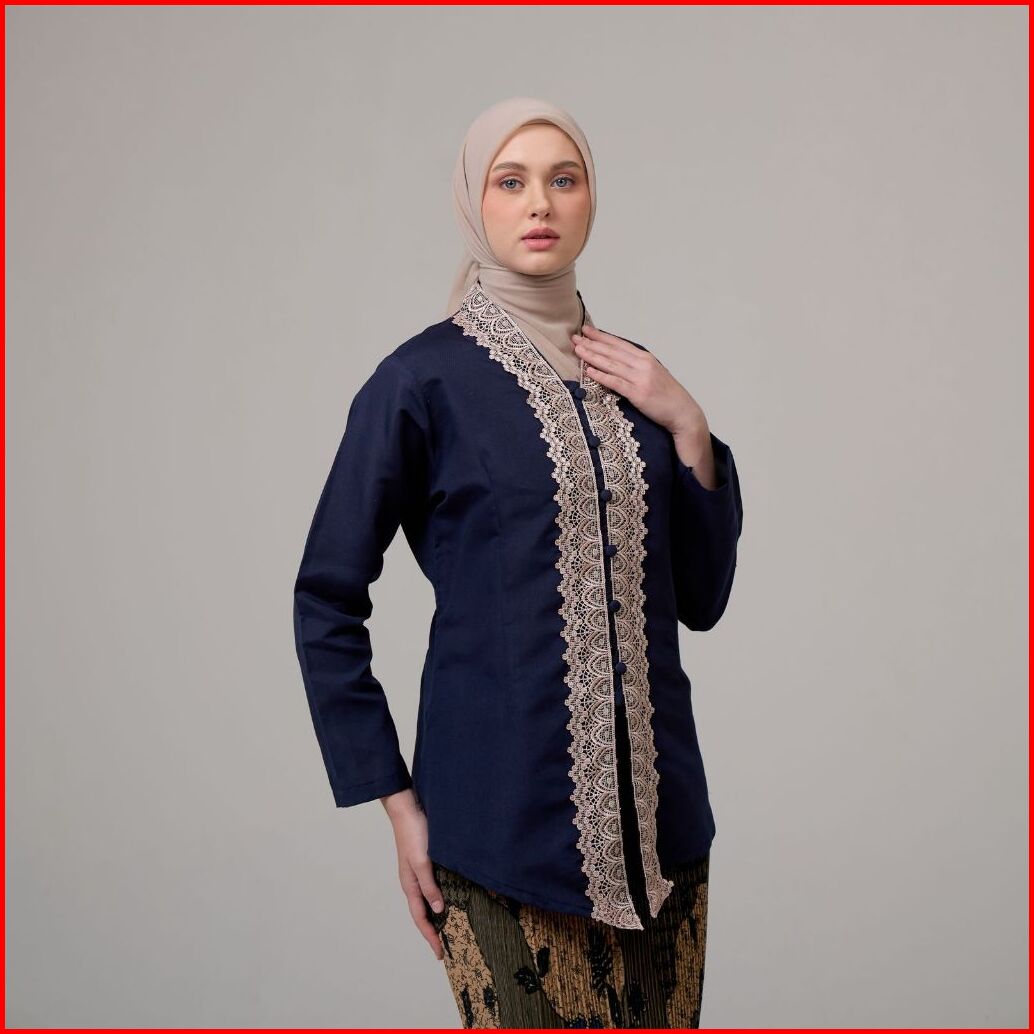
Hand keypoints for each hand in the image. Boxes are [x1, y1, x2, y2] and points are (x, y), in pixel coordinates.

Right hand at [382, 790, 445, 960]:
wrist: (408, 808)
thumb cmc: (414, 834)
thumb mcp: (423, 862)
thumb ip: (429, 885)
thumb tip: (437, 910)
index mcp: (410, 885)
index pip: (420, 918)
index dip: (430, 937)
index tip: (440, 954)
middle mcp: (413, 881)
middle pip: (423, 913)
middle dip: (433, 931)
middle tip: (447, 947)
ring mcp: (419, 872)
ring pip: (428, 900)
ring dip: (437, 916)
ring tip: (451, 927)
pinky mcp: (426, 862)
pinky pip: (433, 887)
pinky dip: (440, 898)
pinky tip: (452, 898)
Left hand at [572, 326, 706, 439]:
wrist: (683, 412)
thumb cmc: (667, 395)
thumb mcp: (654, 373)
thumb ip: (637, 366)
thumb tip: (617, 361)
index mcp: (645, 358)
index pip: (619, 344)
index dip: (601, 336)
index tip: (586, 330)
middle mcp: (642, 365)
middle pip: (612, 352)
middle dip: (592, 343)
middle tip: (575, 337)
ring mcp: (640, 378)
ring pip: (611, 364)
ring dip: (593, 356)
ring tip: (578, 350)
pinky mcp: (638, 393)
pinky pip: (616, 383)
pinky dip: (602, 376)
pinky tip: (590, 371)